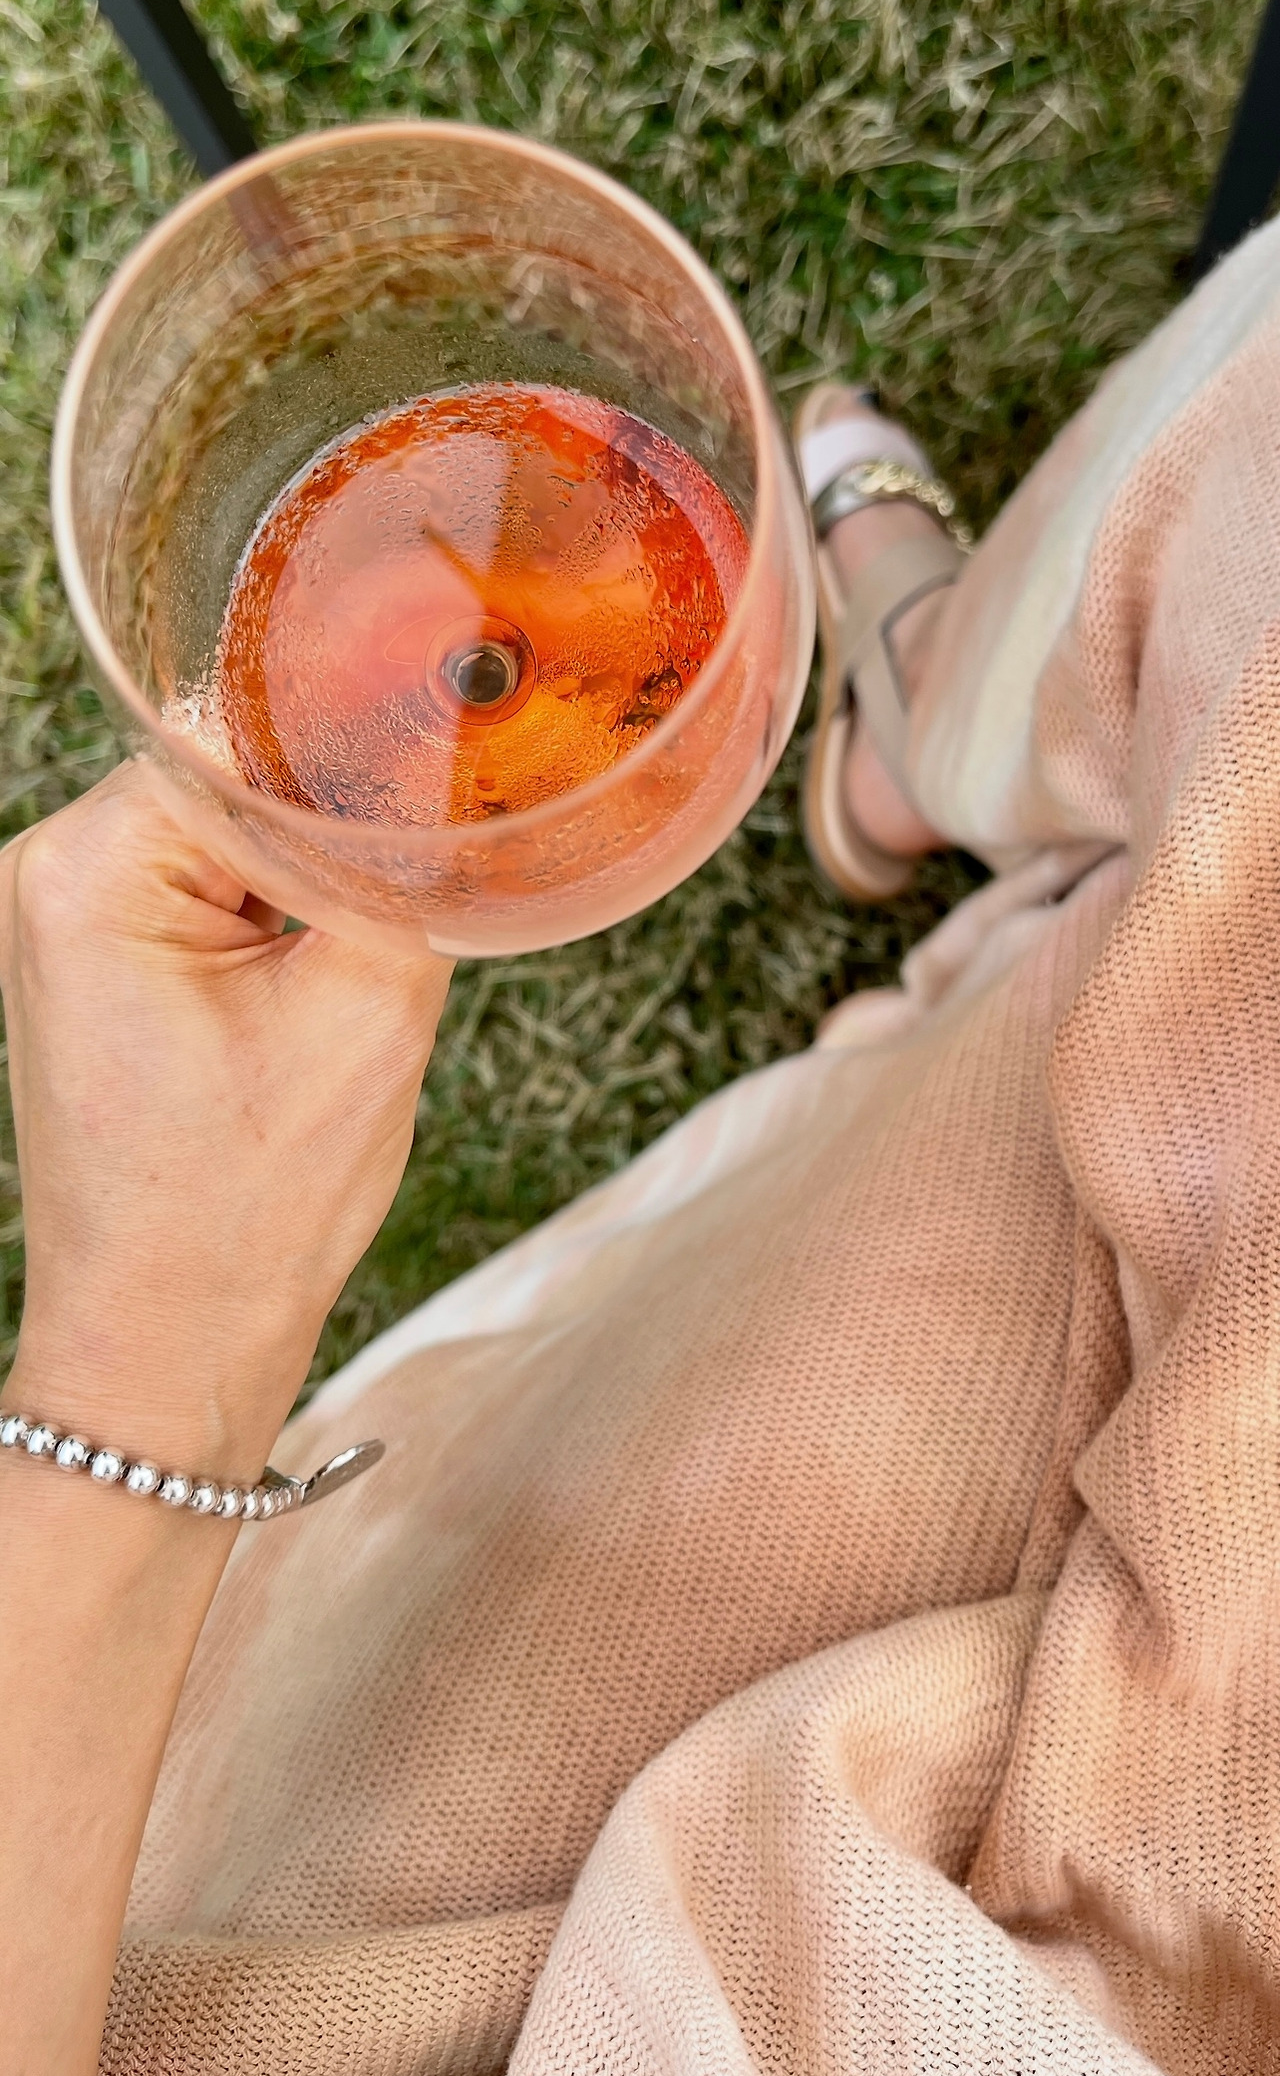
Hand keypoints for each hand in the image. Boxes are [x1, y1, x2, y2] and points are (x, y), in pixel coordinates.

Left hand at [0, 760, 451, 1477]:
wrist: (168, 1345)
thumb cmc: (244, 1213)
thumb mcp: (367, 1013)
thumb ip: (406, 866)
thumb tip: (450, 754)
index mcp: (90, 869)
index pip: (246, 730)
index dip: (362, 738)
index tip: (456, 736)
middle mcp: (52, 870)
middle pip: (233, 767)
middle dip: (342, 805)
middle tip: (438, 845)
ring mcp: (67, 912)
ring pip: (230, 822)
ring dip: (316, 860)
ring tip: (377, 927)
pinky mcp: (101, 953)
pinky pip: (211, 877)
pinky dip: (281, 900)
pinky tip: (332, 952)